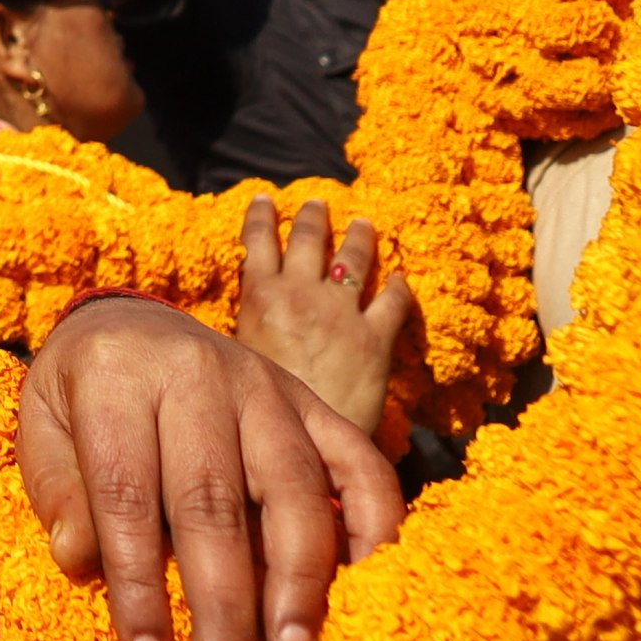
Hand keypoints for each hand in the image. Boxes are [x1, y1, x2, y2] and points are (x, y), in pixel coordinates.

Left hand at [19, 292, 401, 640]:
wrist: (130, 320)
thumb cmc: (82, 393)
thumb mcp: (40, 423)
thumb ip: (56, 489)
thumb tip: (81, 561)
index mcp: (116, 377)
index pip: (127, 492)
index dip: (139, 582)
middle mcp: (197, 374)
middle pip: (215, 501)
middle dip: (224, 604)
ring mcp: (264, 385)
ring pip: (294, 487)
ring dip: (298, 579)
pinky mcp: (311, 400)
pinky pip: (357, 459)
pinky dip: (374, 520)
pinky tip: (365, 586)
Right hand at [231, 194, 420, 433]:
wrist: (300, 442)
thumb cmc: (260, 407)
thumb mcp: (239, 353)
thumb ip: (248, 322)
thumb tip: (246, 307)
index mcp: (261, 297)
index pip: (259, 240)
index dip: (263, 215)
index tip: (265, 199)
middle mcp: (301, 294)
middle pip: (309, 239)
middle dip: (314, 217)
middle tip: (320, 203)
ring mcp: (340, 313)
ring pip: (353, 260)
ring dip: (359, 237)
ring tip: (364, 225)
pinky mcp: (375, 337)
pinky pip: (392, 301)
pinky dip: (398, 286)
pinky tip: (400, 278)